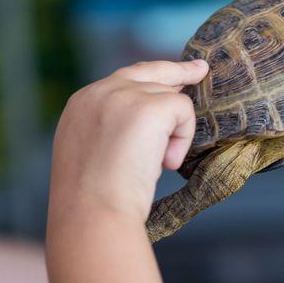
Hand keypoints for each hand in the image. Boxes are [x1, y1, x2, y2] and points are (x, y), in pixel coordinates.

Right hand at [49, 59, 208, 221]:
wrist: (93, 212)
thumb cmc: (95, 197)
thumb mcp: (97, 150)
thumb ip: (115, 126)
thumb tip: (156, 118)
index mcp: (83, 103)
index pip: (124, 80)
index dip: (151, 80)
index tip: (173, 80)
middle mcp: (100, 92)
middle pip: (149, 70)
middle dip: (178, 70)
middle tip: (200, 70)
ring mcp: (124, 96)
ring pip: (171, 98)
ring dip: (175, 132)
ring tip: (162, 163)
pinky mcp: (149, 107)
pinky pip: (183, 110)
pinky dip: (183, 137)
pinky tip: (168, 162)